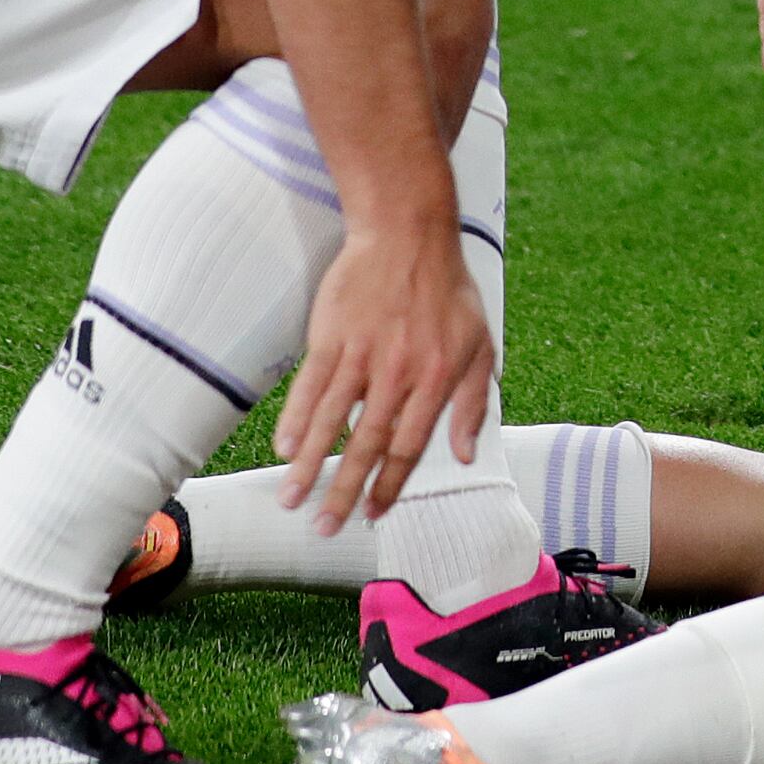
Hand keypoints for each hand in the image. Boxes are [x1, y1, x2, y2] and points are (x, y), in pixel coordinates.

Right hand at [275, 210, 492, 530]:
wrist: (408, 234)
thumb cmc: (448, 292)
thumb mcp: (481, 344)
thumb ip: (475, 402)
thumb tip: (466, 454)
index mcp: (437, 378)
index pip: (409, 446)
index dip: (390, 485)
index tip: (372, 514)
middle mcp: (398, 372)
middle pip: (366, 444)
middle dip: (342, 491)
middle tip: (324, 528)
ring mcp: (361, 353)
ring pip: (329, 420)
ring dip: (307, 465)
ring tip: (290, 500)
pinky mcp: (330, 336)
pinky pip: (309, 386)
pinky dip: (295, 419)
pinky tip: (283, 448)